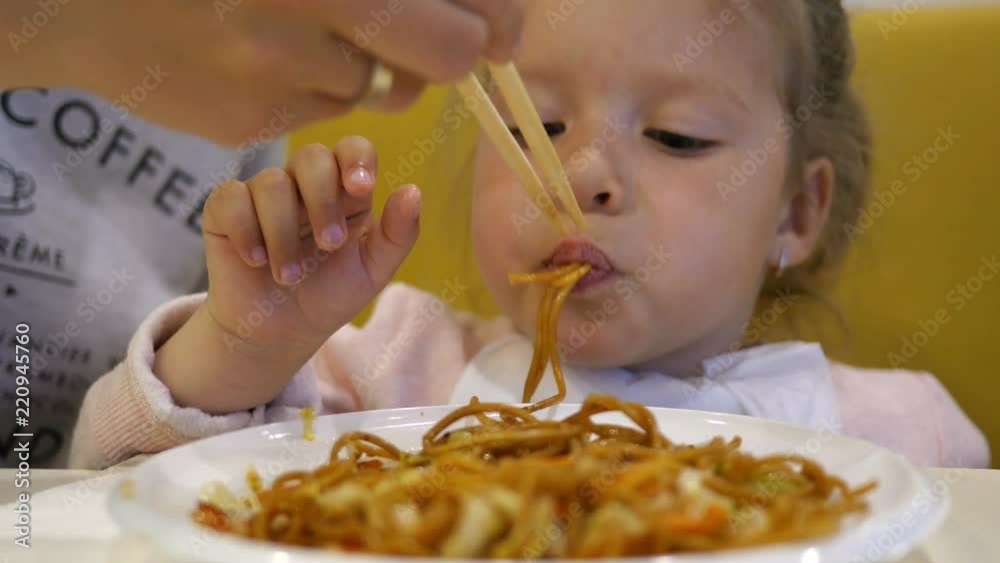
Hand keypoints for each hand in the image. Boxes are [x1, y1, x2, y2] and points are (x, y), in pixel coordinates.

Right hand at [3, 0, 523, 144]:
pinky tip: (266, 54)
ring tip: (307, 27)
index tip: (504, 29)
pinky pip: (323, 111)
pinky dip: (314, 86)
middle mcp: (307, 18)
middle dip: (453, 50)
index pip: (460, 17)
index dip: (499, 20)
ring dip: (367, 63)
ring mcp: (277, 77)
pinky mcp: (251, 122)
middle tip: (448, 38)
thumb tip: (476, 14)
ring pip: (378, 88)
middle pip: (442, 58)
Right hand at [203, 137, 419, 347]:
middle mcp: (304, 184)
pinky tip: (256, 259)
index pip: (353, 149)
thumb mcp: (373, 271)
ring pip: (272, 183)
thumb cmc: (329, 295)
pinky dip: (246, 231)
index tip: (361, 189)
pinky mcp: (226, 210)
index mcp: (345, 191)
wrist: (281, 332)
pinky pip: (230, 197)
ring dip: (284, 234)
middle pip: (312, 156)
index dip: (356, 160)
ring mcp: (263, 194)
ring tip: (289, 276)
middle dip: (323, 201)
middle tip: (330, 245)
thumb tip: (413, 191)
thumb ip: (398, 234)